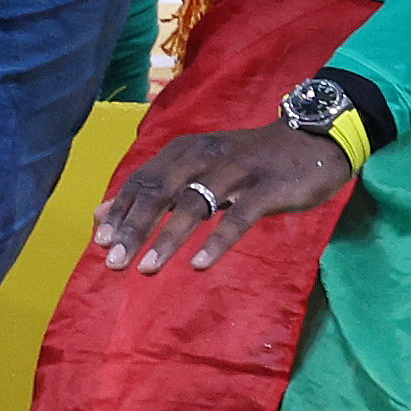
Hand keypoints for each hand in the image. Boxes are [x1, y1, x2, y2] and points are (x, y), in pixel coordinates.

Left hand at [95, 122, 350, 273]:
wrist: (311, 142)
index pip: (140, 183)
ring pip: (192, 205)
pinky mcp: (266, 189)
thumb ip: (154, 189)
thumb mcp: (196, 169)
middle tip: (113, 262)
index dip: (119, 212)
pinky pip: (238, 218)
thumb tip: (102, 215)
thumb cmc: (246, 162)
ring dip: (166, 239)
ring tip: (146, 269)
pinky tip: (198, 265)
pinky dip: (216, 241)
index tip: (99, 243)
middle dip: (133, 229)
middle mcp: (201, 156)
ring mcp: (234, 171)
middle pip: (158, 193)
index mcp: (181, 152)